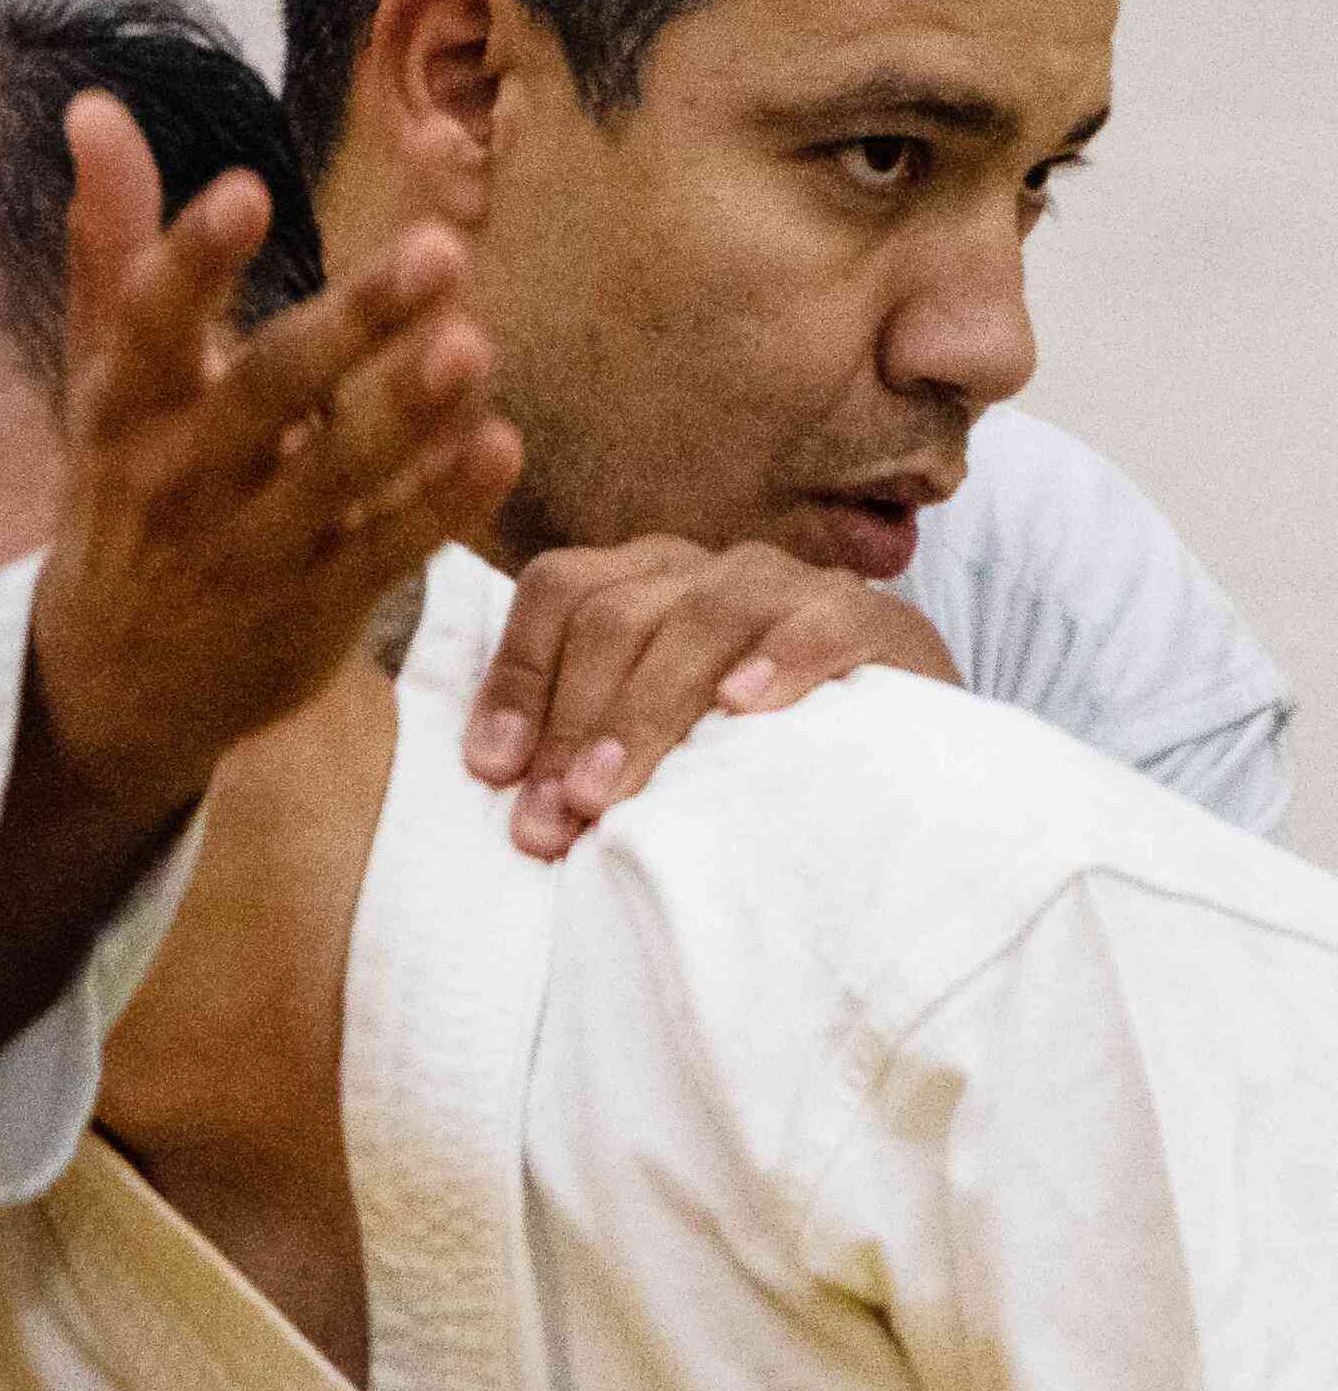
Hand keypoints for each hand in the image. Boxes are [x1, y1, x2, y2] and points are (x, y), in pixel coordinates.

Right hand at [0, 91, 519, 1103]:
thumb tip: (96, 107)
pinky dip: (441, 506)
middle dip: (353, 324)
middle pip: (268, 394)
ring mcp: (252, 551)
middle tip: (440, 251)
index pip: (149, 326)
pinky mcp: (316, 610)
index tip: (249, 190)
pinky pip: (386, 553)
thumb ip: (111, 248)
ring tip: (475, 347)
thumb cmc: (122, 497)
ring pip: (338, 478)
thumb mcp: (102, 383)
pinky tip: (500, 446)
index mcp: (125, 409)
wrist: (114, 682)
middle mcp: (183, 478)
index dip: (194, 261)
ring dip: (408, 414)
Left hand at [462, 534, 961, 857]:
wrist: (898, 769)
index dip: (518, 675)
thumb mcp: (654, 747)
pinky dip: (781, 657)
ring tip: (610, 792)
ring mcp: (791, 587)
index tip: (491, 769)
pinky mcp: (876, 619)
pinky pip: (824, 619)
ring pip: (704, 615)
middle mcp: (707, 570)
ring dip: (647, 708)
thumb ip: (581, 743)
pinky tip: (743, 708)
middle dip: (572, 721)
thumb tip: (492, 780)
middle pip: (617, 613)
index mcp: (643, 582)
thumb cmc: (746, 764)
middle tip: (549, 820)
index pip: (560, 591)